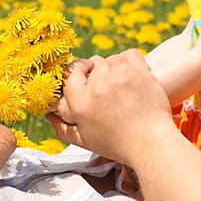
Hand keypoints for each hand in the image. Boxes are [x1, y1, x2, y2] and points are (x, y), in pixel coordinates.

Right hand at [46, 49, 172, 165]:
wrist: (152, 144)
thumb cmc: (118, 145)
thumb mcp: (85, 141)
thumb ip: (63, 128)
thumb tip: (48, 115)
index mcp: (80, 103)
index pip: (70, 72)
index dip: (77, 71)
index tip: (85, 77)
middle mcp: (97, 87)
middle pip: (92, 63)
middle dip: (97, 72)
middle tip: (108, 87)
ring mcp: (118, 76)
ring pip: (110, 59)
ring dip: (114, 68)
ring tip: (122, 86)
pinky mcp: (138, 71)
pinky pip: (128, 55)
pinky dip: (129, 62)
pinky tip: (131, 75)